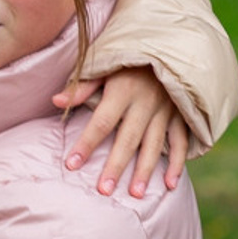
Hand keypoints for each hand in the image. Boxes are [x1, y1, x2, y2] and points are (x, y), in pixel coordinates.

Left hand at [57, 67, 189, 196]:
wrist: (173, 44)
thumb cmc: (129, 59)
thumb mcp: (105, 65)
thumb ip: (82, 86)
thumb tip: (56, 102)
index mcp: (123, 90)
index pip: (101, 122)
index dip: (86, 144)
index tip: (71, 165)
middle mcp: (145, 102)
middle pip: (128, 138)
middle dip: (115, 166)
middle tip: (104, 191)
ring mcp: (166, 110)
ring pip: (154, 144)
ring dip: (145, 170)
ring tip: (135, 194)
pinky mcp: (181, 115)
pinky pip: (180, 141)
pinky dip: (177, 163)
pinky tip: (169, 185)